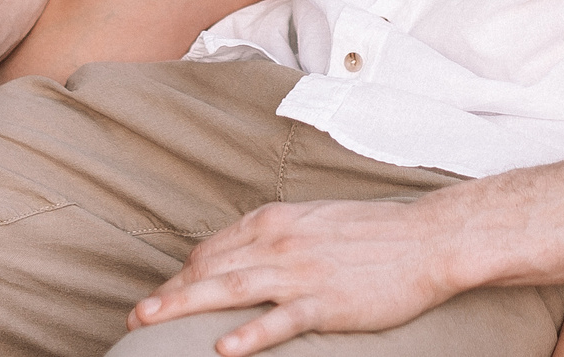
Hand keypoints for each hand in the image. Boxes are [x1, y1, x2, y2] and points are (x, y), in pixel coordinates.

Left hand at [127, 198, 456, 354]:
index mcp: (275, 220)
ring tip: (150, 322)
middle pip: (210, 267)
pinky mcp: (326, 301)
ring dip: (184, 305)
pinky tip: (225, 349)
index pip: (213, 248)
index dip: (184, 275)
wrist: (428, 238)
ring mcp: (301, 271)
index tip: (165, 296)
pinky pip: (280, 319)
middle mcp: (279, 241)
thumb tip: (246, 255)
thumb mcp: (315, 222)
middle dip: (169, 292)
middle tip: (135, 317)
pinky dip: (251, 333)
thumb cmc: (375, 232)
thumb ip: (278, 237)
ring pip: (230, 288)